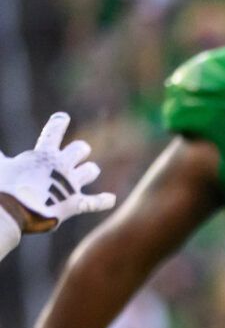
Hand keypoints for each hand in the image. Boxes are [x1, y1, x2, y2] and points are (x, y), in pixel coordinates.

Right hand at [0, 113, 115, 233]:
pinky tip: (110, 199)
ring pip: (91, 170)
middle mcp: (61, 165)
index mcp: (42, 154)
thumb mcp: (0, 165)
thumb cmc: (3, 186)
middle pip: (80, 149)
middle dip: (79, 150)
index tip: (64, 117)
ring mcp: (70, 184)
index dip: (58, 123)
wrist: (13, 210)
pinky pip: (96, 202)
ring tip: (87, 172)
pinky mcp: (76, 203)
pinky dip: (103, 201)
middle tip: (78, 153)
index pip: (53, 132)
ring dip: (89, 171)